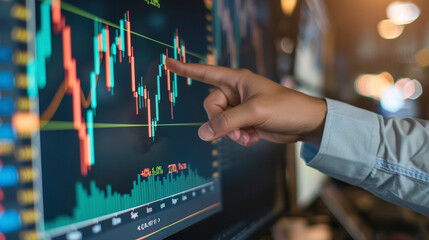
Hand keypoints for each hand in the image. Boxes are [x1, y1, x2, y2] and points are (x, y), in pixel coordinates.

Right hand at [166, 58, 326, 145]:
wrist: (305, 123)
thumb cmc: (285, 108)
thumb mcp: (254, 112)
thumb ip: (227, 122)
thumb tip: (203, 134)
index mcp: (237, 80)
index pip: (206, 73)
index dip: (186, 69)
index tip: (167, 62)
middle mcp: (236, 92)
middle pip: (211, 107)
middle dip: (221, 122)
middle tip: (237, 131)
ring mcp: (240, 108)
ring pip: (220, 122)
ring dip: (231, 133)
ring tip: (248, 135)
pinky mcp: (245, 121)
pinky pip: (230, 131)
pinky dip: (238, 137)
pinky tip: (252, 138)